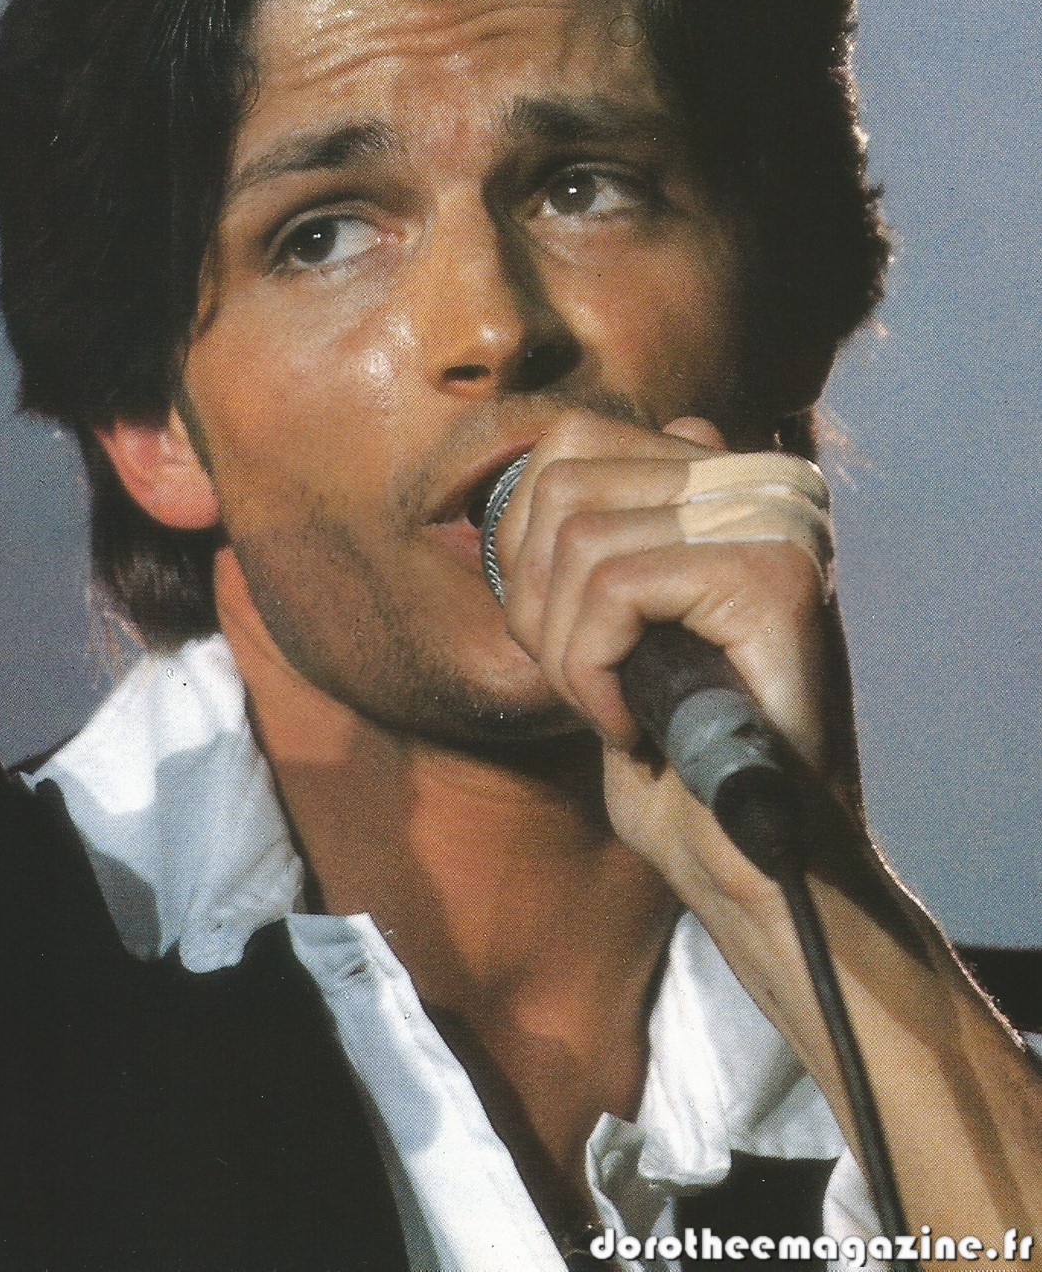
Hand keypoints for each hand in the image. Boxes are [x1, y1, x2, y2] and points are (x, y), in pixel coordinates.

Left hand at [491, 410, 857, 898]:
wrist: (757, 864)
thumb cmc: (680, 754)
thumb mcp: (620, 623)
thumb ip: (611, 531)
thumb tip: (600, 447)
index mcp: (733, 479)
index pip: (573, 440)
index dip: (525, 544)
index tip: (562, 634)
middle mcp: (768, 479)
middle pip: (565, 483)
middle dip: (537, 601)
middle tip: (586, 684)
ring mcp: (778, 519)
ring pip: (580, 539)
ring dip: (565, 651)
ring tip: (614, 709)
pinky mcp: (772, 575)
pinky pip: (614, 589)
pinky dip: (592, 672)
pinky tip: (632, 727)